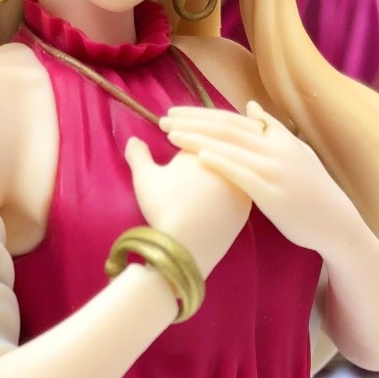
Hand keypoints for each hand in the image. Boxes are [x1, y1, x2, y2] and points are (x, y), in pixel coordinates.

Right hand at [124, 136, 249, 276]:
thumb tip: (133, 140)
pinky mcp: (245, 209)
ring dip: (223, 166)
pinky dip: (231, 189)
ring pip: (233, 169)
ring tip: (205, 173)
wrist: (186, 245)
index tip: (174, 137)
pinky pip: (239, 193)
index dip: (183, 133)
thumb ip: (138, 155)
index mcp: (204, 147)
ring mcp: (240, 186)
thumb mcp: (144, 178)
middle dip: (204, 147)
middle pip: (218, 148)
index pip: (197, 133)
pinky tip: (223, 191)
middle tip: (189, 157)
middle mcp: (228, 162)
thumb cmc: (163, 206)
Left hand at [162, 100, 355, 253]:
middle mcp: (275, 149)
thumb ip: (272, 129)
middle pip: (226, 129)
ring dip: (197, 139)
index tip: (176, 112)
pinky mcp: (272, 193)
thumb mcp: (297, 152)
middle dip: (192, 122)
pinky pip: (241, 174)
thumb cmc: (312, 190)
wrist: (335, 222)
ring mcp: (274, 170)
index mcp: (278, 138)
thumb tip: (251, 107)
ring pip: (229, 148)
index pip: (232, 120)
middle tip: (163, 119)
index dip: (202, 114)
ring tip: (170, 135)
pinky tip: (197, 157)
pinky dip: (220, 163)